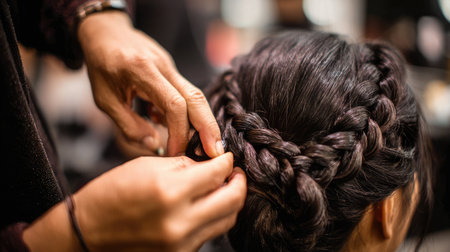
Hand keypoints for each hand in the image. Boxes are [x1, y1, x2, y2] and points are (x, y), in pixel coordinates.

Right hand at [23, 153, 246, 251]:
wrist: (87, 231)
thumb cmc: (112, 194)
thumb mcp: (147, 166)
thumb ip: (185, 165)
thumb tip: (210, 166)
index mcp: (169, 191)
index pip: (217, 173)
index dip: (227, 161)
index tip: (228, 157)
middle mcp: (179, 221)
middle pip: (232, 200)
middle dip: (239, 182)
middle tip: (234, 173)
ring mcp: (181, 243)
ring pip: (226, 220)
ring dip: (230, 201)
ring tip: (224, 188)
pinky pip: (209, 234)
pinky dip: (214, 217)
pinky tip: (206, 205)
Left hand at [78, 11, 222, 156]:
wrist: (105, 31)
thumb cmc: (101, 65)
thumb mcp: (105, 99)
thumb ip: (129, 125)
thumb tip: (155, 146)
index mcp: (143, 71)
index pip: (174, 104)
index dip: (180, 132)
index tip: (176, 152)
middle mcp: (163, 65)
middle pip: (196, 97)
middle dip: (208, 127)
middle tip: (216, 152)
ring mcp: (171, 65)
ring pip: (195, 95)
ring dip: (202, 122)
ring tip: (199, 146)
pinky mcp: (172, 69)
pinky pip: (184, 93)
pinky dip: (183, 113)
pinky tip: (164, 122)